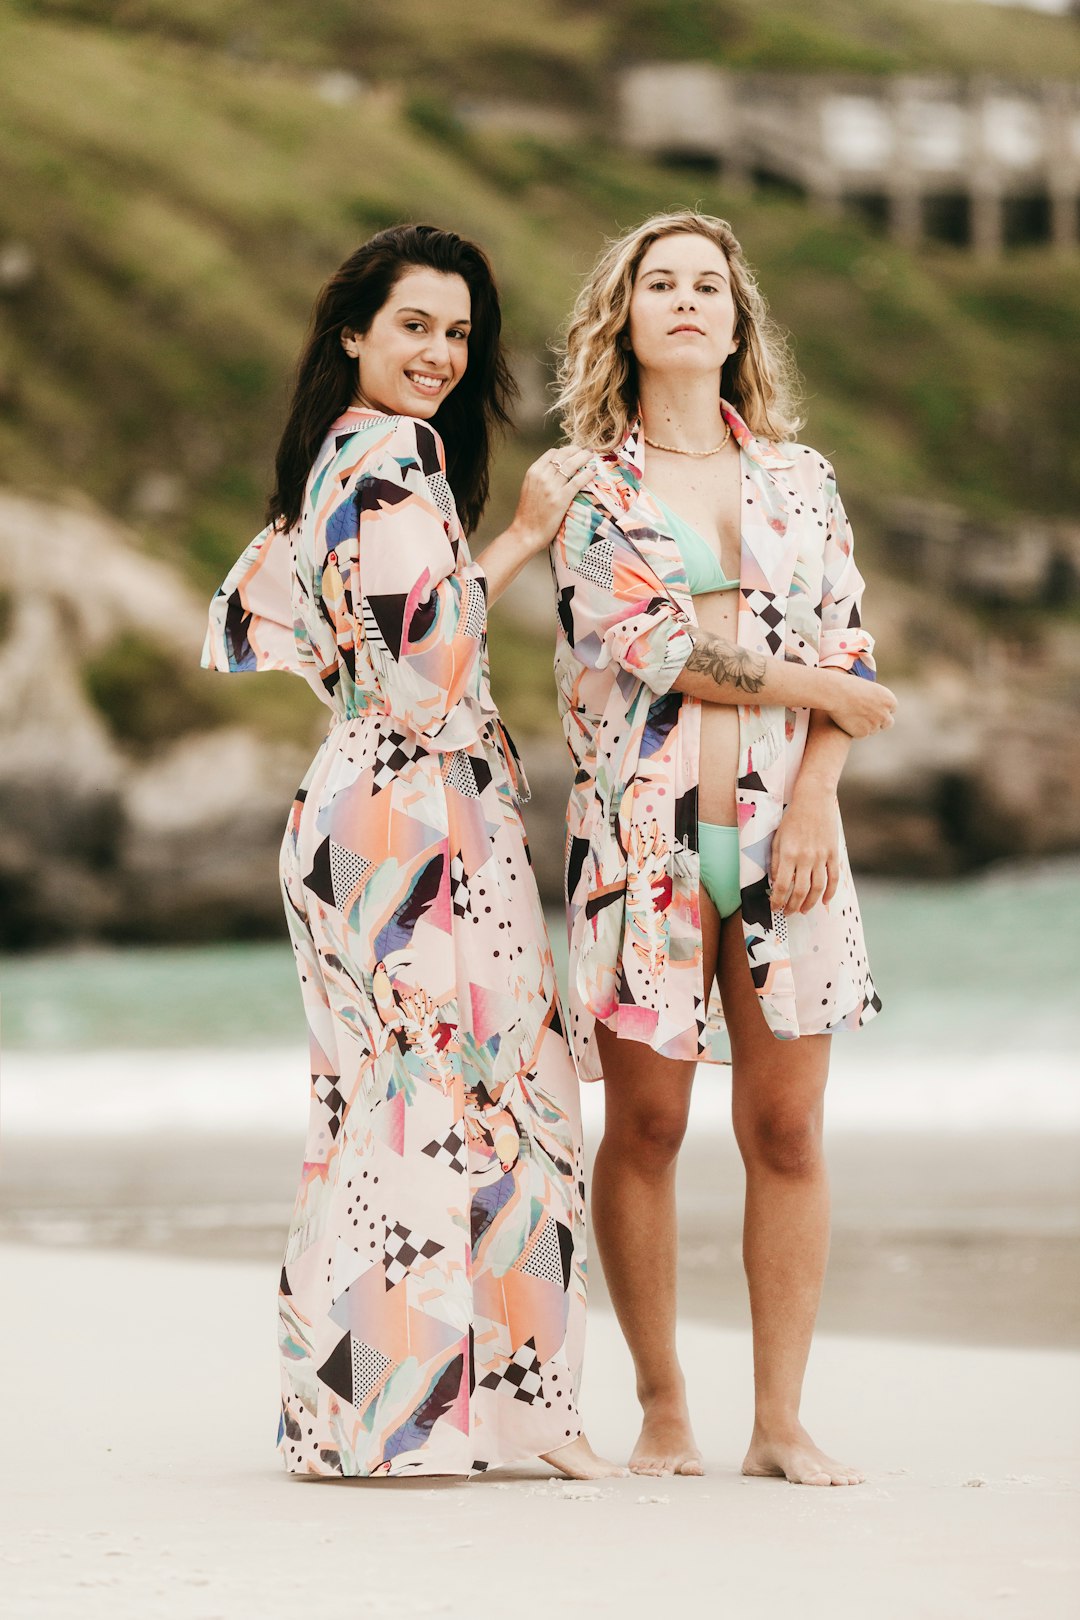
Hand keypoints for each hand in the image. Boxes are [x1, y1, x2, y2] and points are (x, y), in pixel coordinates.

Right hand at [507, 446, 593, 555]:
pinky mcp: (561, 498)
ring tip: (591, 456)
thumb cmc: (528, 514)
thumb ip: (540, 477)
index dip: (565, 450)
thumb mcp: (529, 488)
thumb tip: (555, 469)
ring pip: (571, 464)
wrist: (526, 533)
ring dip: (584, 457)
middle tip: (586, 450)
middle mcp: (542, 476)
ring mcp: (552, 487)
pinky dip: (587, 474)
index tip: (574, 452)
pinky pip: (577, 481)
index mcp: (533, 472)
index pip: (552, 453)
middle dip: (577, 450)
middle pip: (563, 455)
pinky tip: (593, 471)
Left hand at [770, 794, 839, 913]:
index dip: (778, 901)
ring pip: (818, 888)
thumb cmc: (792, 818)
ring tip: (804, 910)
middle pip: (800, 891)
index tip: (775, 908)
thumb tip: (776, 883)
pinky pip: (834, 878)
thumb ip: (776, 862)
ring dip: (810, 903)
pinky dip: (830, 892)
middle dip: (793, 906)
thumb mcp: (777, 839)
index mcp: (788, 854)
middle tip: (788, 913)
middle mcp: (805, 858)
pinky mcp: (833, 853)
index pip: (782, 886)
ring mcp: (821, 856)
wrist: (814, 799)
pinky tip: (825, 901)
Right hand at [817, 670, 896, 738]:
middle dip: (879, 722)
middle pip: (887, 723)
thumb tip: (875, 705)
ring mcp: (875, 725)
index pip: (892, 709)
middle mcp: (885, 714)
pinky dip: (855, 730)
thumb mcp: (868, 688)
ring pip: (873, 730)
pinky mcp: (863, 733)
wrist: (835, 693)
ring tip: (851, 716)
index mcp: (889, 700)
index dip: (882, 709)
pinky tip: (846, 721)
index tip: (874, 709)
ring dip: (866, 726)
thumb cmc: (848, 685)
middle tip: (867, 719)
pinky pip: (861, 734)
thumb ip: (876, 699)